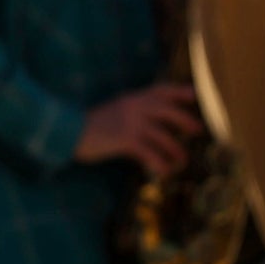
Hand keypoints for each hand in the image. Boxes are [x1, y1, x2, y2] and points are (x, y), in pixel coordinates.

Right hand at [75, 84, 204, 178]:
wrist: (67, 130)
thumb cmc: (91, 125)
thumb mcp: (115, 110)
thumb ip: (134, 111)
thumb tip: (156, 123)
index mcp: (132, 98)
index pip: (160, 90)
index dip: (179, 92)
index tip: (194, 95)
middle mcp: (134, 107)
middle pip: (168, 110)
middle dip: (185, 120)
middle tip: (197, 131)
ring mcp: (131, 123)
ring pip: (164, 137)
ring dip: (177, 151)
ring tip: (181, 162)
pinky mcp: (126, 140)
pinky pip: (152, 154)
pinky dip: (161, 165)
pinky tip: (163, 173)